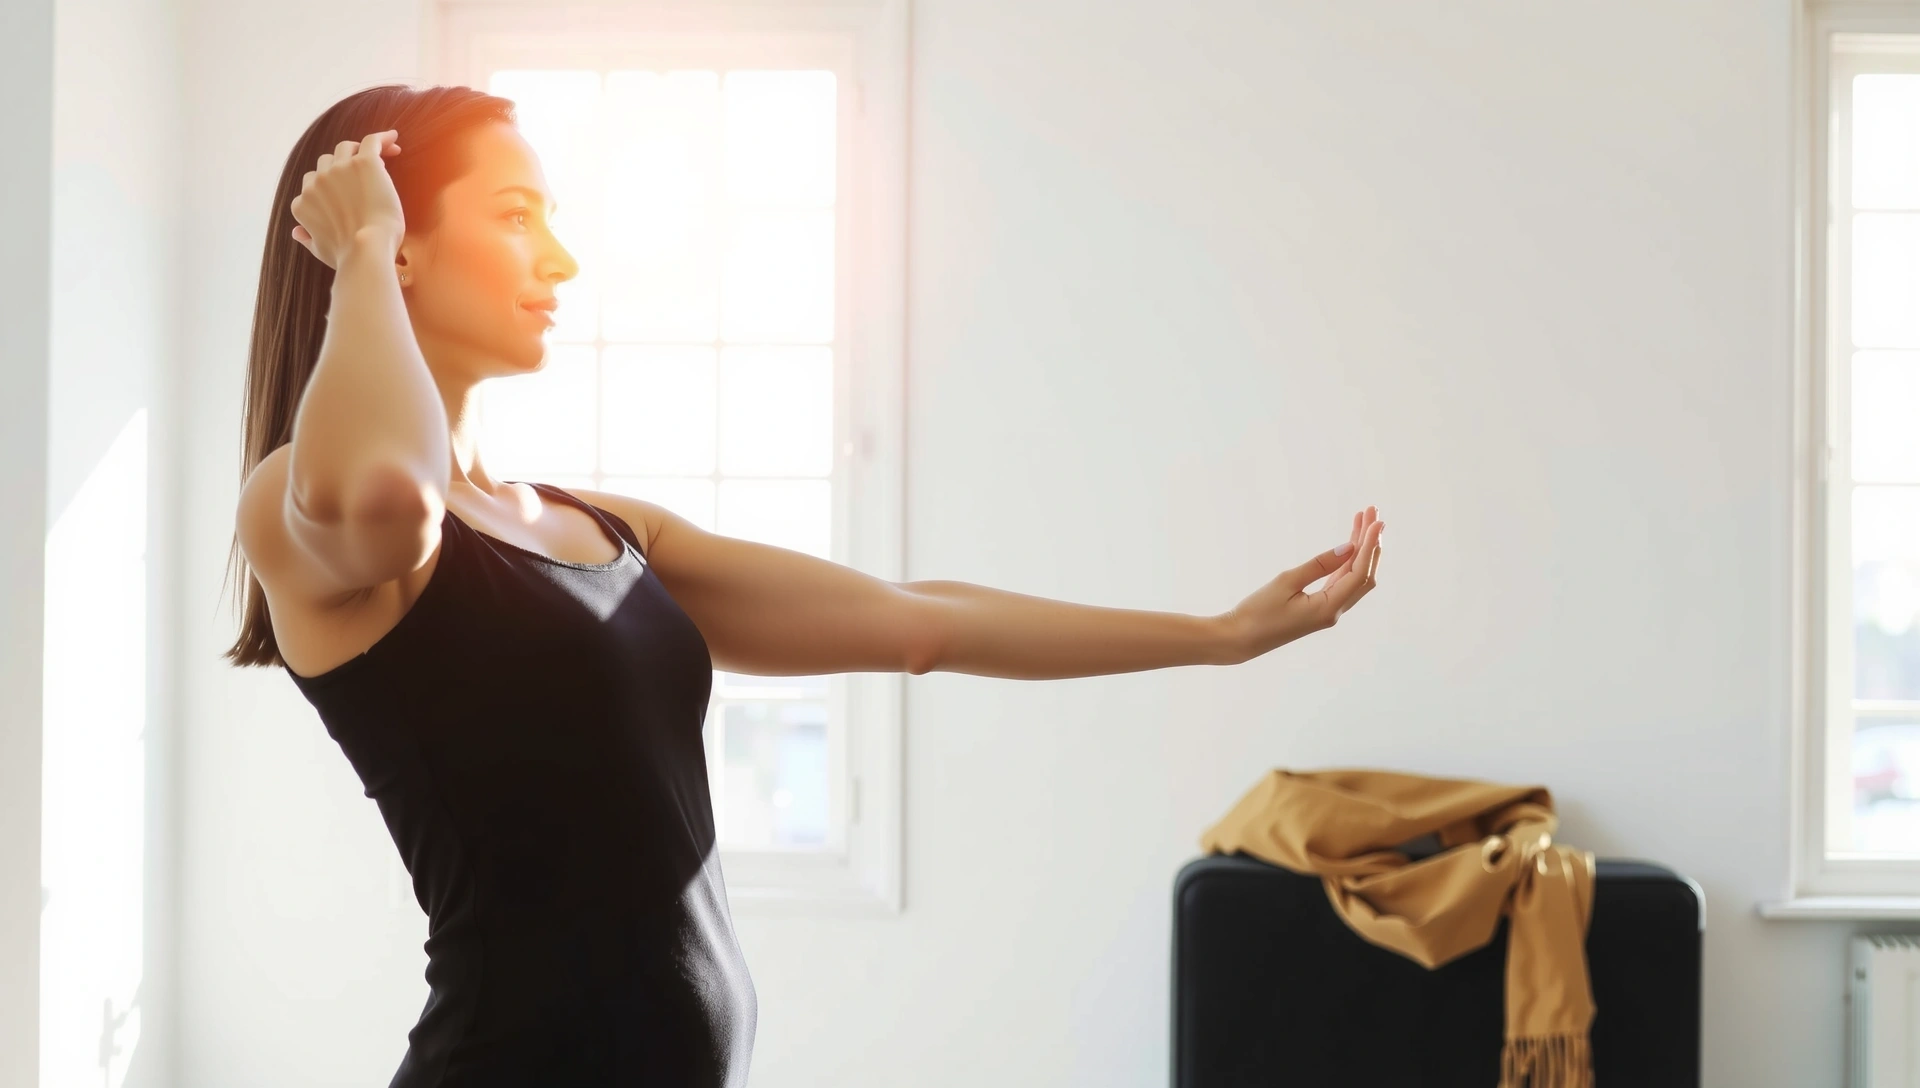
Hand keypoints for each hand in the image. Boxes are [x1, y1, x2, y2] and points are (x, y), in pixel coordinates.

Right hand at [288, 129, 405, 269]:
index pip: (312, 185)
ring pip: (345, 148)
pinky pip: (371, 141)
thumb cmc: (348, 256)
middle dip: (341, 165)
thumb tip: (296, 232)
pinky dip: (382, 139)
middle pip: (326, 162)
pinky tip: (393, 139)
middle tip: (363, 174)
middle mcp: (317, 182)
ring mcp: (339, 170)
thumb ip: (308, 238)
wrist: (367, 250)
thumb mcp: (321, 250)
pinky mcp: (364, 163)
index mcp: (304, 203)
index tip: (347, 193)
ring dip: (357, 150)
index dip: (330, 186)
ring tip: (377, 158)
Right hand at [1221, 506, 1383, 661]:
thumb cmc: (1257, 612)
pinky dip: (1348, 562)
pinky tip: (1350, 545)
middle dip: (1370, 543)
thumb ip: (1319, 565)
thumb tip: (1348, 548)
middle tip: (1372, 512)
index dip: (1370, 546)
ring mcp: (1328, 611)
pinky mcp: (1319, 608)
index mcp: (1328, 608)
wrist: (1239, 639)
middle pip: (1364, 575)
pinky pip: (1341, 582)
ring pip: (1354, 578)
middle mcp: (1334, 611)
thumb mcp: (1286, 582)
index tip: (1376, 521)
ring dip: (1361, 550)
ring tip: (1362, 520)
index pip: (1359, 573)